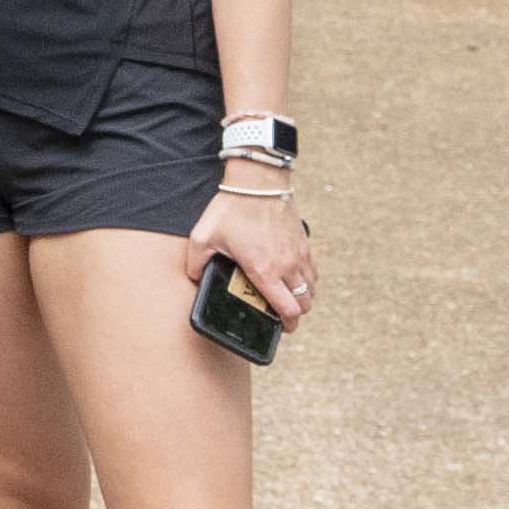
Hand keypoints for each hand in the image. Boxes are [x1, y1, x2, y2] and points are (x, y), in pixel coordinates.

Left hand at [196, 167, 310, 317]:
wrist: (258, 180)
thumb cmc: (232, 208)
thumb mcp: (203, 237)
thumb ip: (195, 263)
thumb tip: (195, 278)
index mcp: (264, 270)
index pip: (287, 310)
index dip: (286, 325)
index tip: (279, 328)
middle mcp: (287, 265)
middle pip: (304, 304)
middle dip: (294, 315)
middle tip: (281, 315)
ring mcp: (299, 254)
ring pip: (311, 289)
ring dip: (302, 297)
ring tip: (287, 298)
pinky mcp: (304, 242)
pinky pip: (313, 271)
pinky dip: (307, 280)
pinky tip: (294, 277)